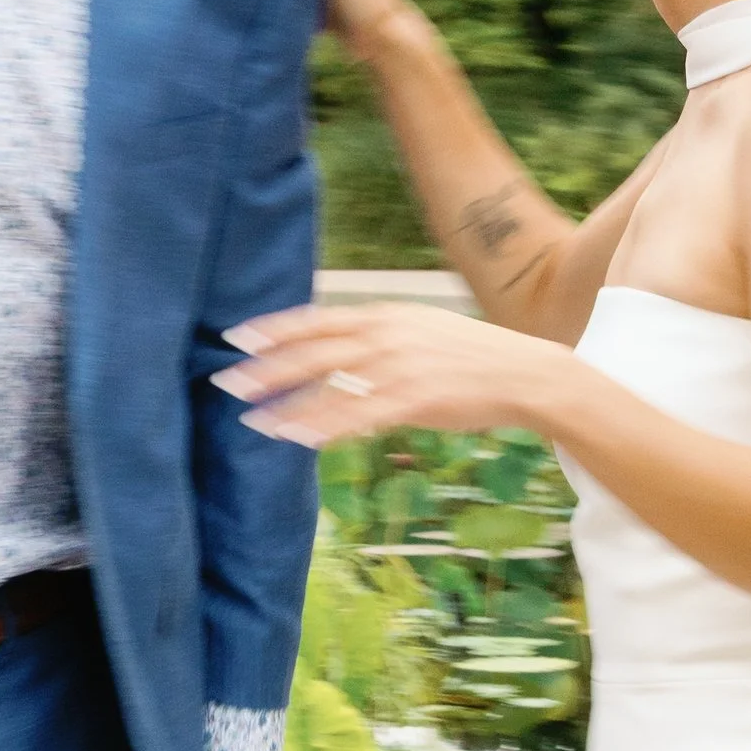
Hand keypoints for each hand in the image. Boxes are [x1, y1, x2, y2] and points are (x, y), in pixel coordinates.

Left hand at [214, 301, 563, 448]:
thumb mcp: (421, 332)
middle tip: (225, 380)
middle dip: (267, 366)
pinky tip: (297, 435)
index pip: (318, 319)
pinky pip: (359, 413)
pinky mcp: (416, 398)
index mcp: (386, 315)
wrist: (525, 373)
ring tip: (250, 418)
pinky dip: (324, 425)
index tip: (236, 336)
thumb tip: (340, 355)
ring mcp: (401, 366)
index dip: (275, 328)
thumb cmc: (471, 358)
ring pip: (330, 384)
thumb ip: (379, 339)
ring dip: (287, 402)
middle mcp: (387, 335)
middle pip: (313, 350)